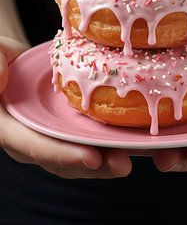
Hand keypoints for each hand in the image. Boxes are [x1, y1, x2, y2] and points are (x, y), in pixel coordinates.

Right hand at [0, 36, 131, 178]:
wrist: (10, 60)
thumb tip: (0, 77)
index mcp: (10, 127)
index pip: (34, 146)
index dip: (62, 155)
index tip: (91, 158)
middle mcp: (33, 136)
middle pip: (64, 158)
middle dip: (94, 164)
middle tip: (122, 164)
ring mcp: (53, 131)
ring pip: (81, 151)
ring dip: (109, 156)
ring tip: (136, 156)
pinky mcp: (69, 124)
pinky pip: (91, 135)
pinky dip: (112, 138)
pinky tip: (134, 136)